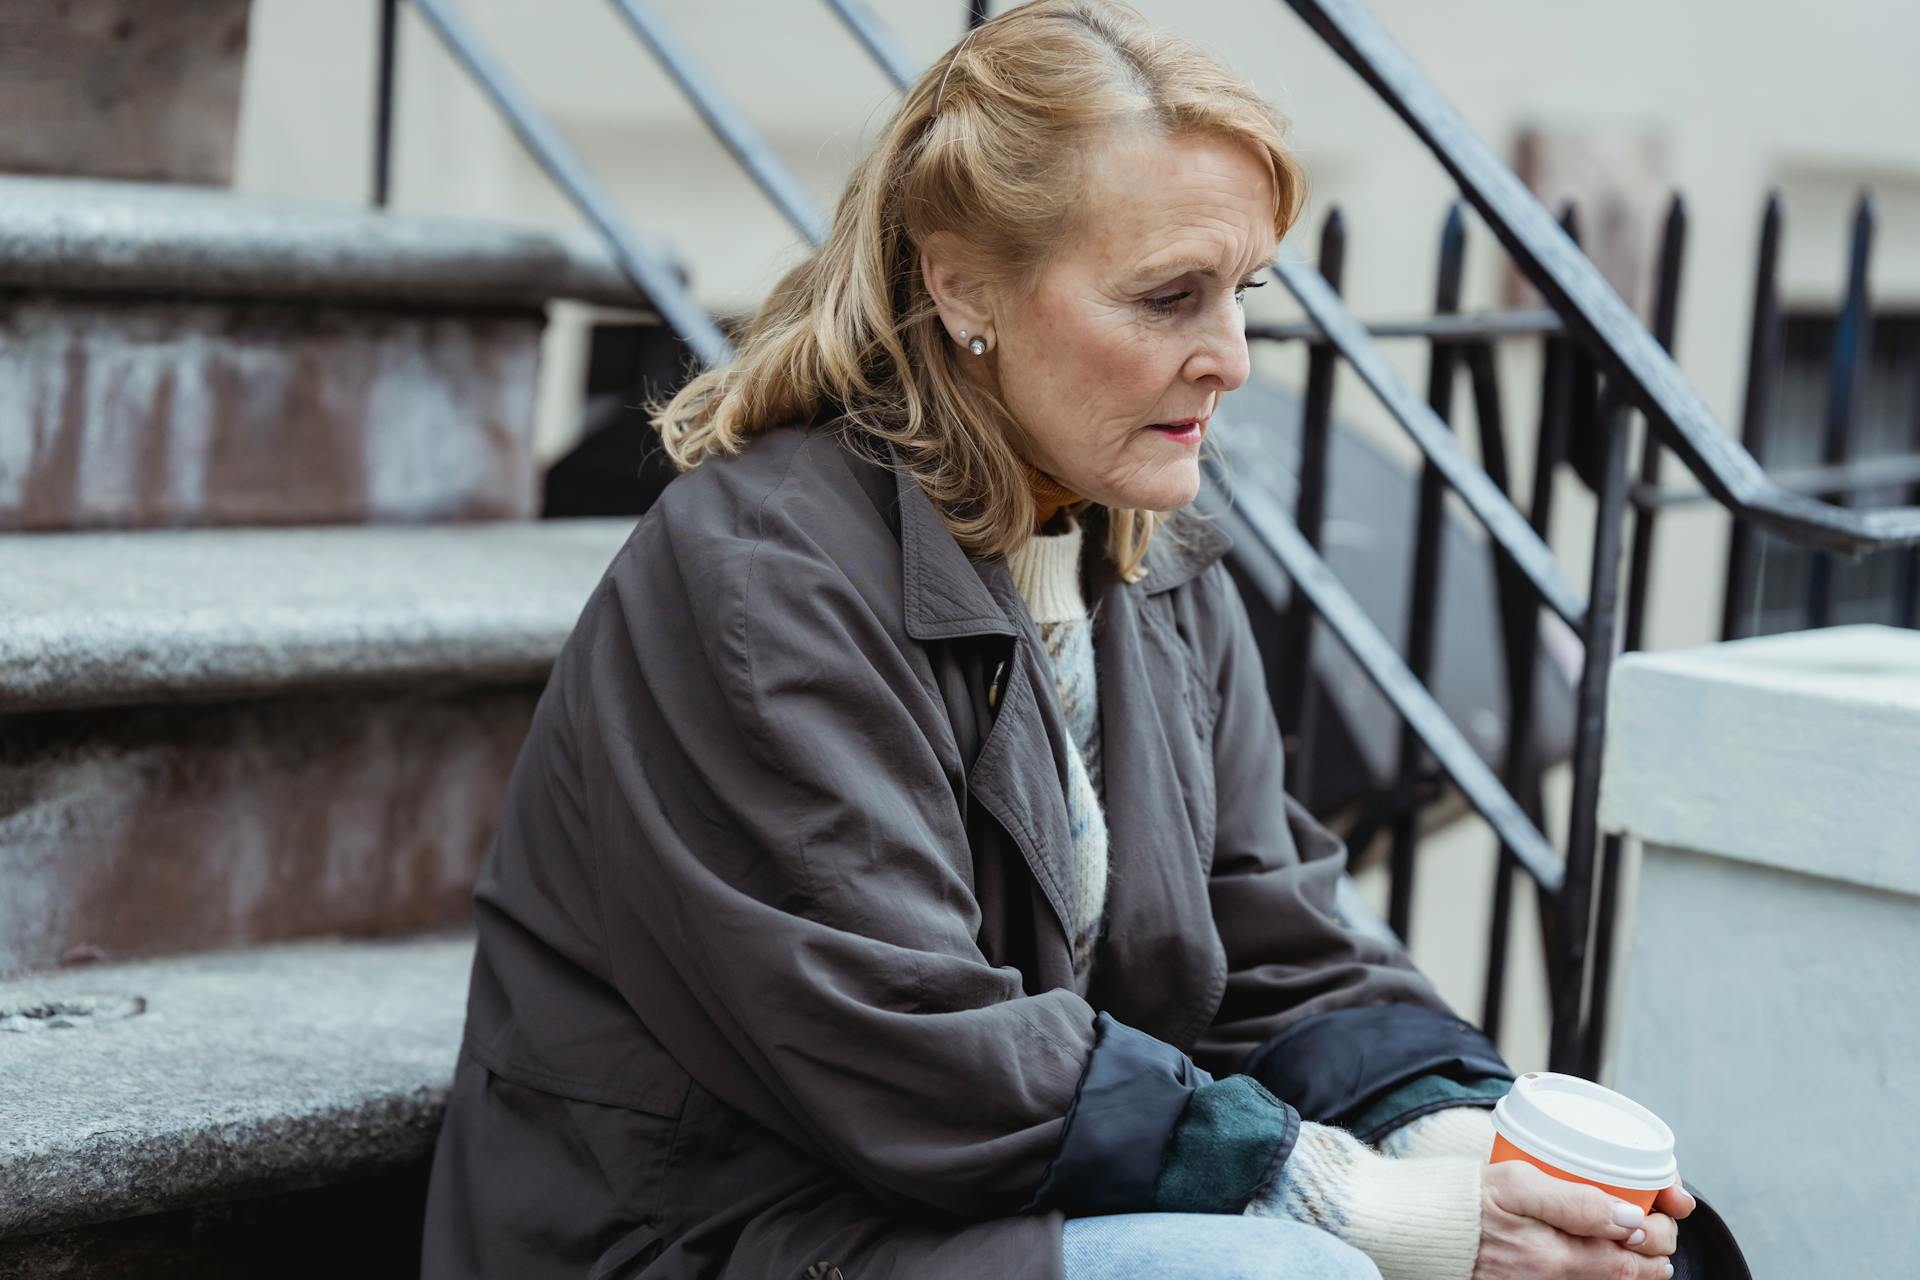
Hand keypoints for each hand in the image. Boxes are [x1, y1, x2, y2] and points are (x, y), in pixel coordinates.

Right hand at [1473, 1161, 1678, 1278]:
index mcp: (1553, 1258)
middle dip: (1654, 1253)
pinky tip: (1601, 1258)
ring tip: (1640, 1249)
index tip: (1664, 1210)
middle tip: (1659, 1229)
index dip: (1660, 1234)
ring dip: (1632, 1267)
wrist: (1413, 1227)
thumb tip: (1631, 1217)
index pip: (1631, 1257)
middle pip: (1626, 1276)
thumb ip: (1574, 1201)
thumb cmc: (1461, 1200)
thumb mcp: (1514, 1183)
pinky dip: (1601, 1272)